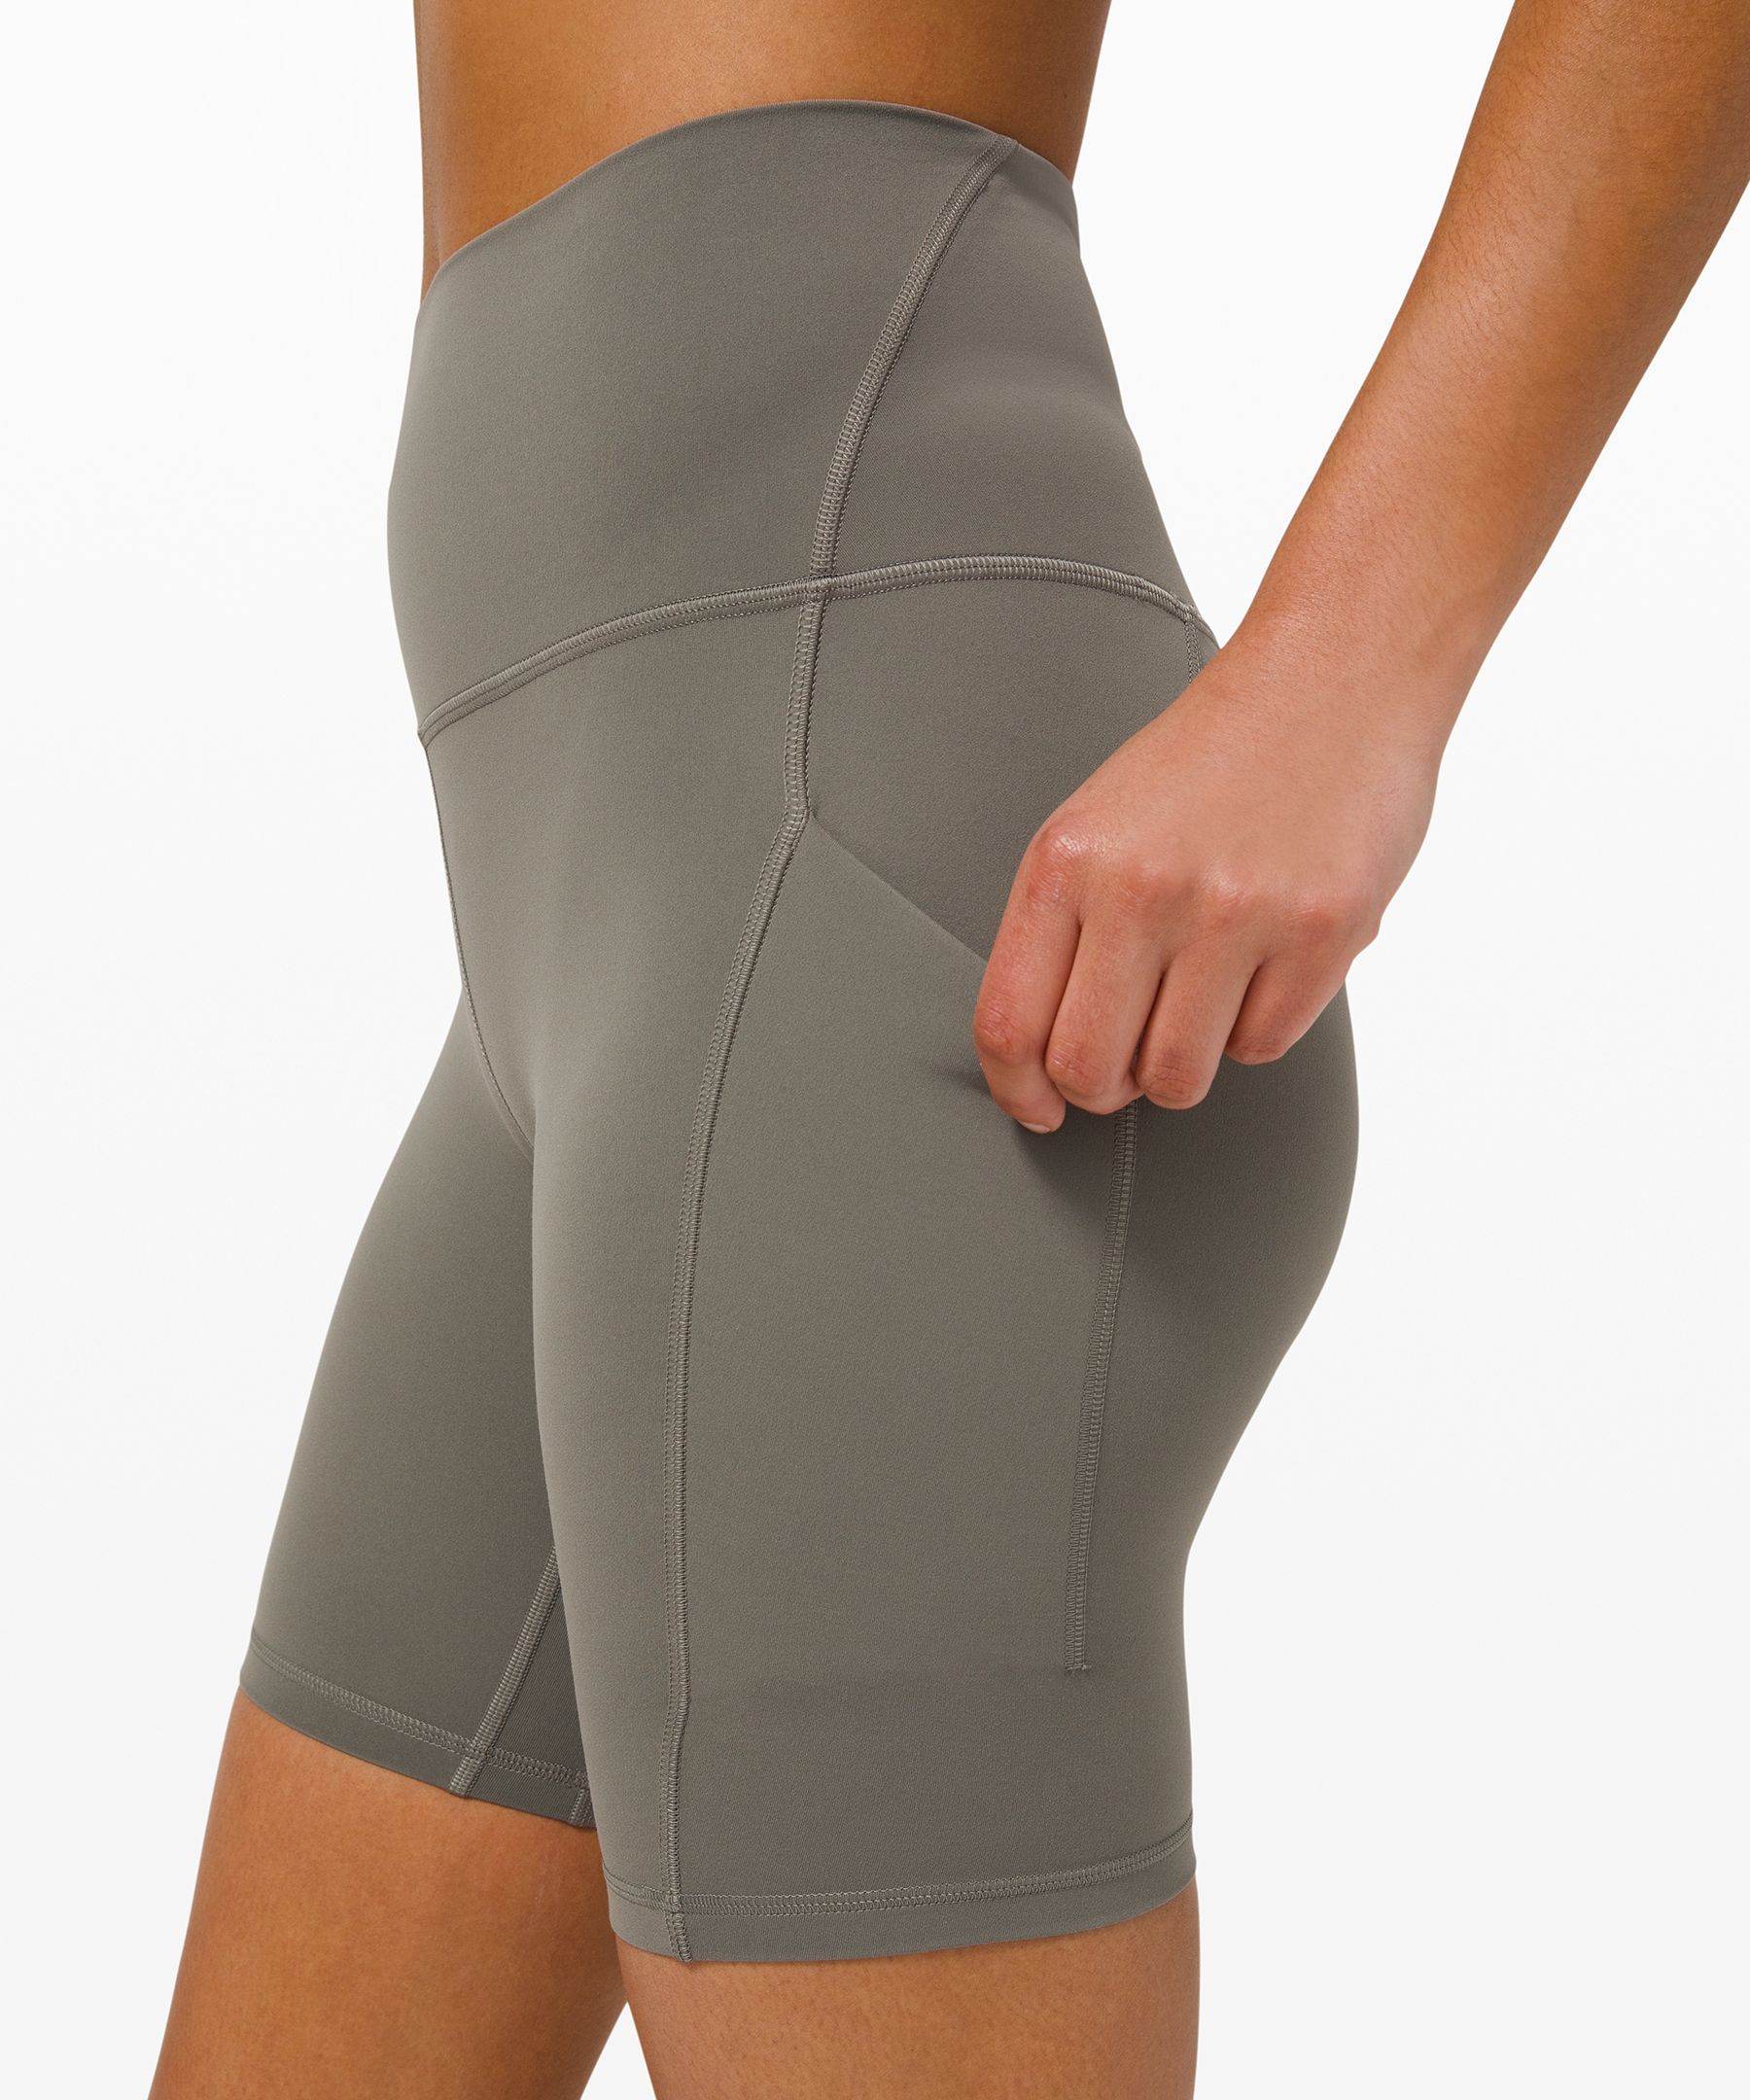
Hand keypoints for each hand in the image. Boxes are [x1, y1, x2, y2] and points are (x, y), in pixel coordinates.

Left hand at [972, 621, 1444, 1127]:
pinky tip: (1264, 960)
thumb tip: (1041, 1059)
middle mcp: (1141, 890)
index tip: (1036, 1107)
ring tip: (1199, 1000)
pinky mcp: (1321, 934)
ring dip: (1181, 1064)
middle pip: (1088, 1070)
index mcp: (1068, 860)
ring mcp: (1234, 914)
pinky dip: (1255, 1026)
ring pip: (1177, 1077)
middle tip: (1126, 1062)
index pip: (1009, 1023)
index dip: (1016, 1090)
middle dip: (1103, 1088)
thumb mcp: (1100, 822)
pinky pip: (1260, 1047)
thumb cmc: (1210, 759)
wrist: (1336, 673)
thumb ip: (1065, 928)